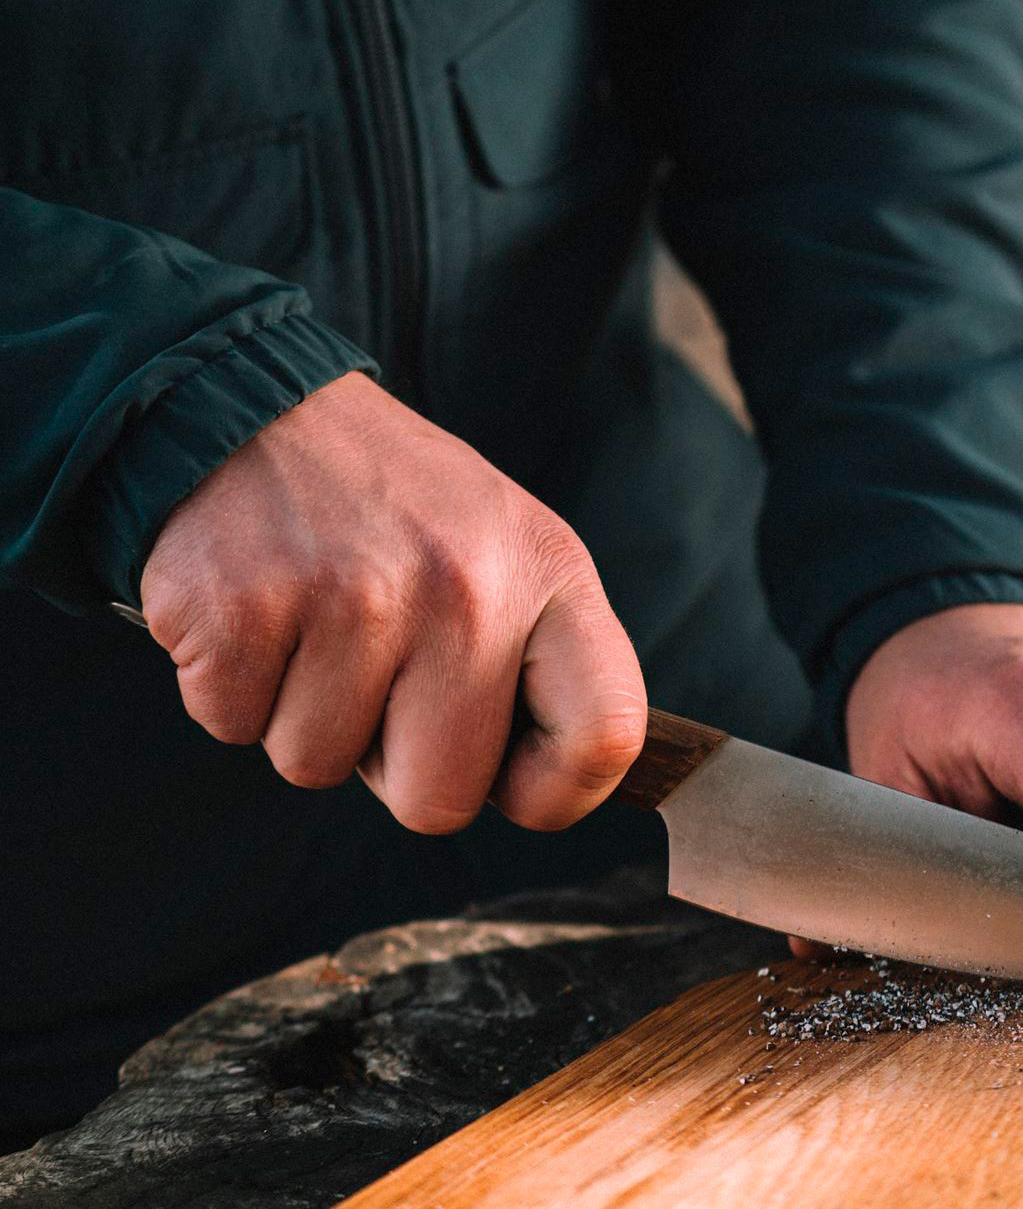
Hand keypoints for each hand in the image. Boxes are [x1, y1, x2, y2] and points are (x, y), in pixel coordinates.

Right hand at [140, 372, 647, 832]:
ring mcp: (351, 595)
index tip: (513, 781)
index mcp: (550, 573)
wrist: (257, 408)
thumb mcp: (510, 552)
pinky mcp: (241, 604)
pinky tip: (257, 610)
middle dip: (395, 766)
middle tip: (378, 675)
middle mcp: (464, 585)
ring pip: (316, 766)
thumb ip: (543, 664)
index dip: (558, 793)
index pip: (606, 735)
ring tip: (314, 620)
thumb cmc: (397, 513)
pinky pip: (234, 727)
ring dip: (303, 716)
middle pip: (438, 801)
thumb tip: (547, 792)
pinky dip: (231, 688)